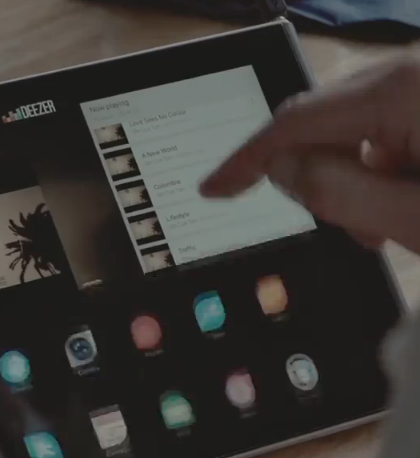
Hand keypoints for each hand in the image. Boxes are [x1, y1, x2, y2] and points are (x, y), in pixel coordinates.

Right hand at [200, 55, 419, 252]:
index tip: (214, 188)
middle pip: (321, 127)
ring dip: (358, 179)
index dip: (246, 159)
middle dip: (321, 178)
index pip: (293, 123)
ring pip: (352, 134)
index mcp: (401, 92)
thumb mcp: (413, 216)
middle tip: (358, 225)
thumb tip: (280, 169)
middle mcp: (408, 76)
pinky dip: (383, 169)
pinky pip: (383, 131)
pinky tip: (410, 194)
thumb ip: (337, 193)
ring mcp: (418, 86)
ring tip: (401, 217)